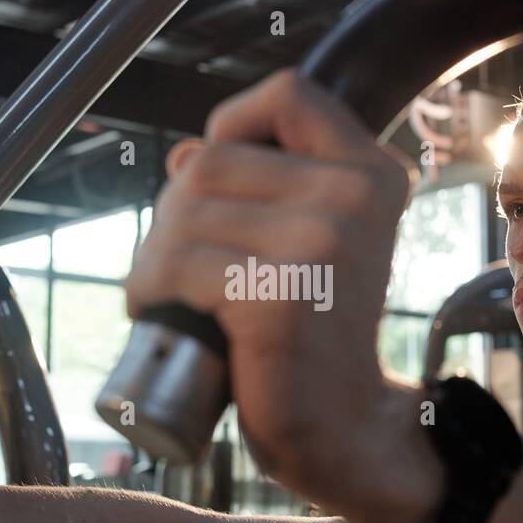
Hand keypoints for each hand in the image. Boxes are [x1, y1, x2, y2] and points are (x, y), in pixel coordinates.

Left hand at [125, 69, 430, 521]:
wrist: (344, 429)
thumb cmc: (312, 337)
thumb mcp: (309, 244)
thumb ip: (264, 187)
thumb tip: (187, 152)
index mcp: (373, 174)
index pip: (288, 93)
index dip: (234, 124)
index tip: (222, 185)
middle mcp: (357, 196)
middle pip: (212, 158)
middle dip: (174, 212)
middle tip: (182, 271)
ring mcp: (321, 243)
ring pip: (183, 210)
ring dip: (152, 257)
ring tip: (168, 298)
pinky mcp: (278, 295)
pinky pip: (176, 265)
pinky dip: (149, 291)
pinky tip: (163, 316)